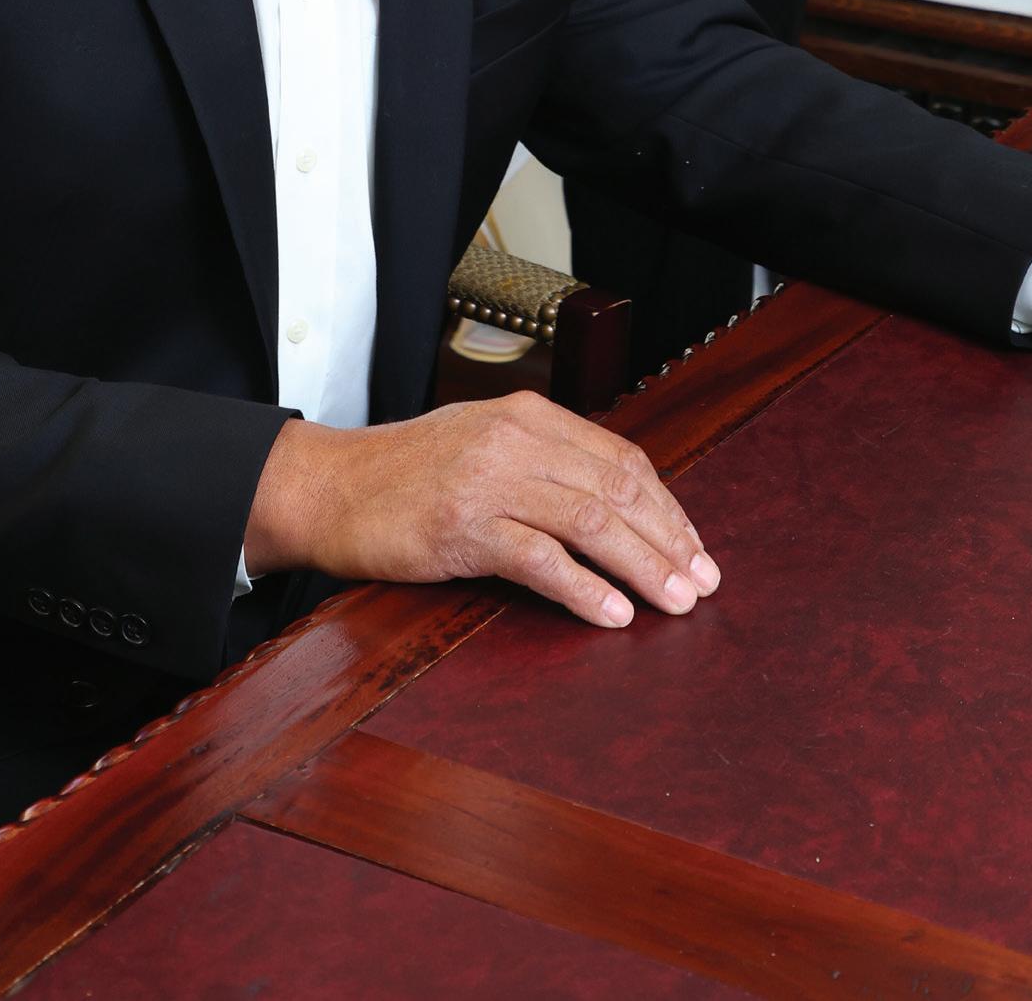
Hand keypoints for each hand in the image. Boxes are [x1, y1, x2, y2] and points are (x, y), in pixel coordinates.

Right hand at [243, 390, 720, 629]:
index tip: (695, 547)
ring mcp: (490, 480)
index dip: (667, 507)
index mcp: (529, 416)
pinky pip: (540, 559)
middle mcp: (515, 438)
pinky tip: (613, 615)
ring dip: (643, 567)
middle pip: (617, 490)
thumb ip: (542, 461)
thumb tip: (615, 506)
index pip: (621, 460)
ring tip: (675, 602)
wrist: (329, 486)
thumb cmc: (405, 474)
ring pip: (590, 522)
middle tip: (702, 583)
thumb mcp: (482, 444)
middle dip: (668, 540)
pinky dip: (584, 590)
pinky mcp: (463, 526)